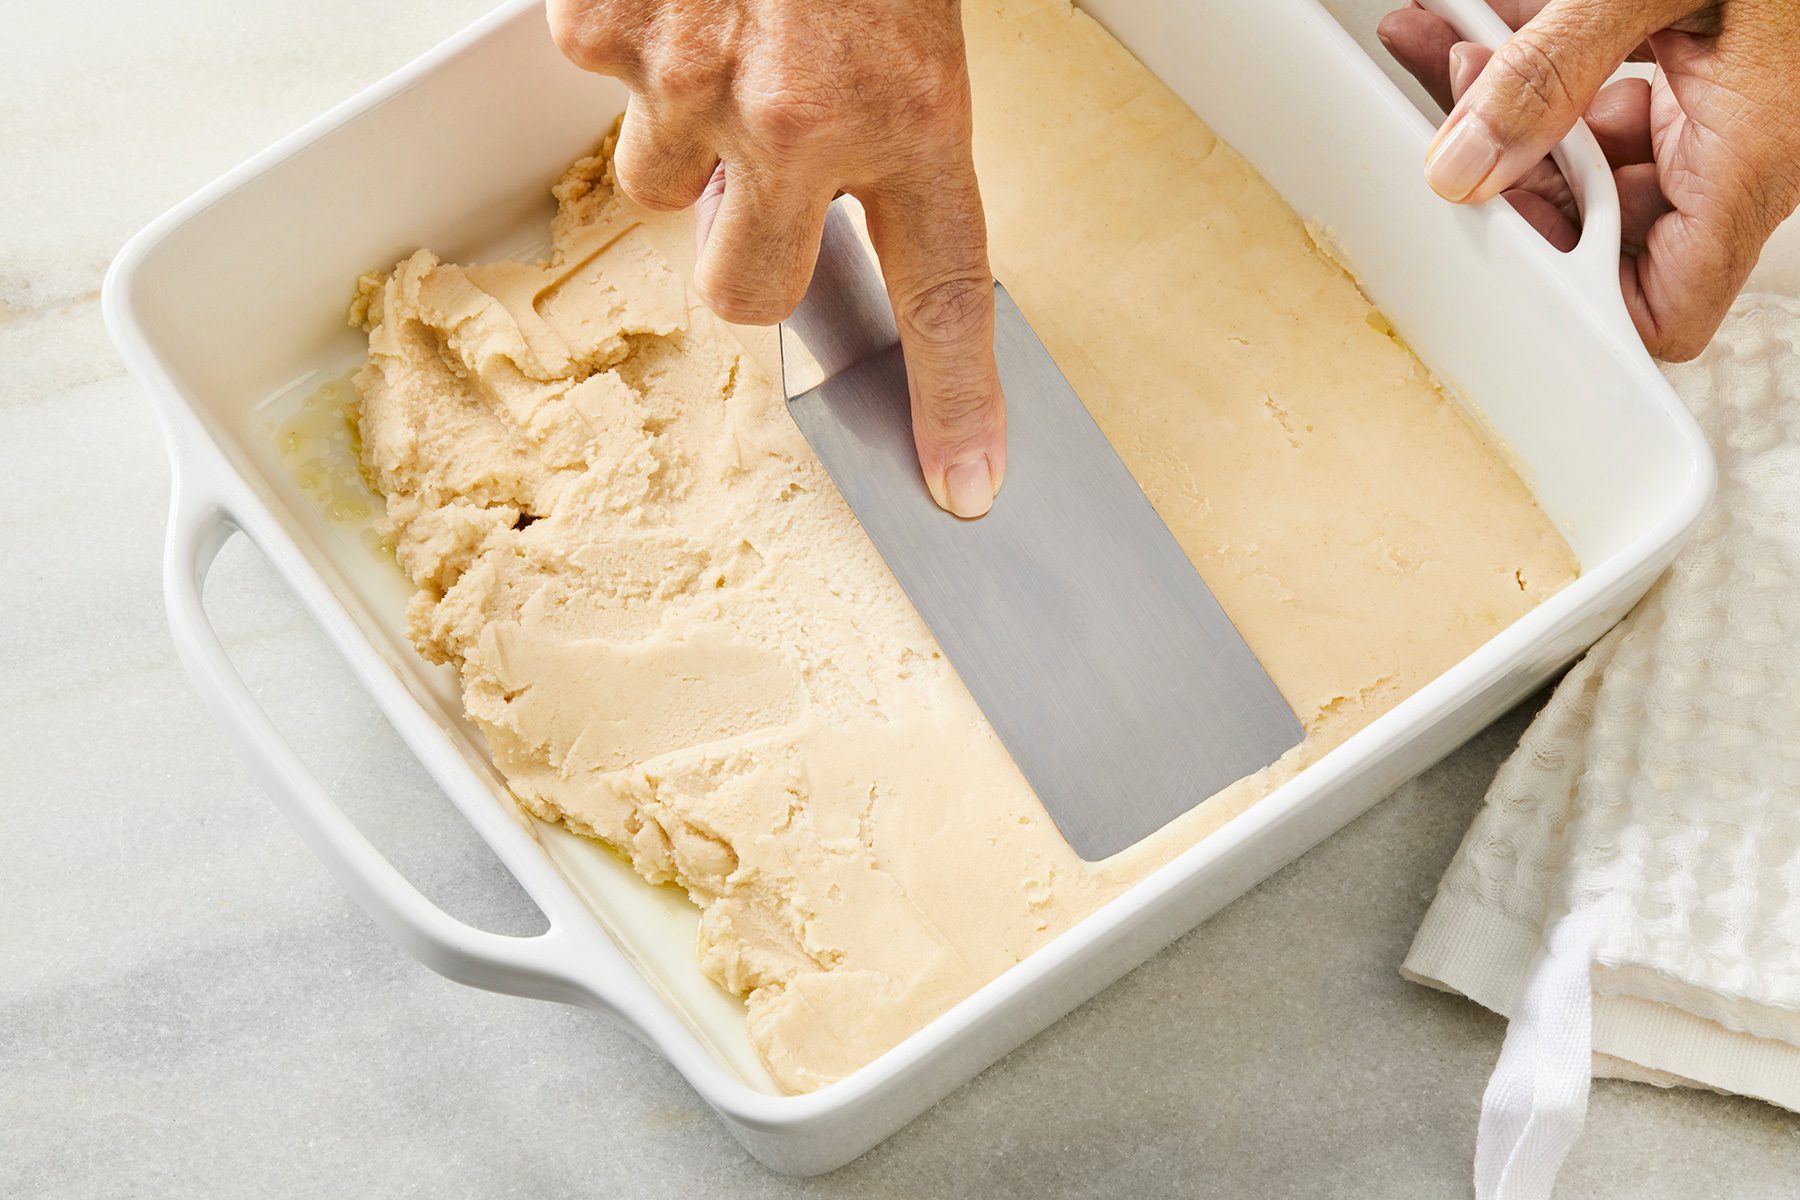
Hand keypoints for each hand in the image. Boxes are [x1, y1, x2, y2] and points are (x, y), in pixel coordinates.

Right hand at [548, 0, 1004, 516]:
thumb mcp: (913, 21)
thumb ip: (883, 127)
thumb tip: (830, 202)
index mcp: (909, 112)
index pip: (941, 298)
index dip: (950, 401)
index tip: (961, 482)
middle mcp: (797, 118)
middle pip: (747, 292)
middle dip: (744, 254)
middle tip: (759, 173)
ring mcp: (691, 83)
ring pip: (658, 183)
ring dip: (685, 135)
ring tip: (723, 31)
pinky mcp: (603, 32)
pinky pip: (600, 80)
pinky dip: (630, 40)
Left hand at [1378, 0, 1799, 358]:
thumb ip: (1551, 72)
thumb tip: (1464, 164)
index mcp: (1750, 160)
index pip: (1663, 311)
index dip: (1581, 310)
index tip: (1500, 258)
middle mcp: (1744, 154)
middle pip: (1606, 228)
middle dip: (1511, 176)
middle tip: (1447, 122)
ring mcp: (1727, 116)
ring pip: (1597, 156)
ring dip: (1513, 111)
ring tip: (1445, 45)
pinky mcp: (1711, 76)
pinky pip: (1616, 101)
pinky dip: (1551, 70)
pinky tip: (1489, 28)